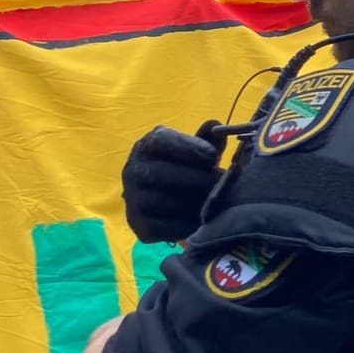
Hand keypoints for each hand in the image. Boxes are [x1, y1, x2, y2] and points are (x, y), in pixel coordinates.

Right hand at [122, 126, 221, 242]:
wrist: (174, 205)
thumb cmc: (190, 171)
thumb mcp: (199, 154)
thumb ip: (207, 141)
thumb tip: (215, 125)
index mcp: (148, 146)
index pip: (160, 141)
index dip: (187, 147)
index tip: (212, 155)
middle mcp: (133, 169)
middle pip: (160, 173)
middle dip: (195, 178)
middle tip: (221, 184)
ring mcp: (132, 197)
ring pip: (160, 201)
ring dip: (192, 204)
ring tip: (216, 204)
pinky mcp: (137, 224)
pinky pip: (161, 227)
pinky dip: (185, 226)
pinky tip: (203, 224)